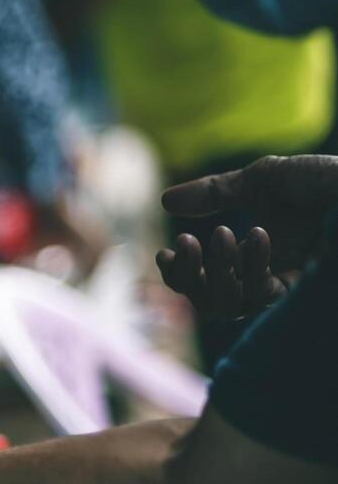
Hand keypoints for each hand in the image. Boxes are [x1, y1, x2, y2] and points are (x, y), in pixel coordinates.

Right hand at [156, 154, 337, 316]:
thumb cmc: (329, 180)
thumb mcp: (266, 178)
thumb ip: (217, 191)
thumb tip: (165, 200)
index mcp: (259, 255)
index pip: (208, 282)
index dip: (180, 274)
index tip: (164, 251)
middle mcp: (270, 278)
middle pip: (212, 303)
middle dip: (189, 276)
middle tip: (183, 242)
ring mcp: (289, 288)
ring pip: (231, 306)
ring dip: (216, 271)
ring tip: (220, 234)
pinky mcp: (304, 292)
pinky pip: (262, 295)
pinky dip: (251, 265)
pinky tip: (257, 234)